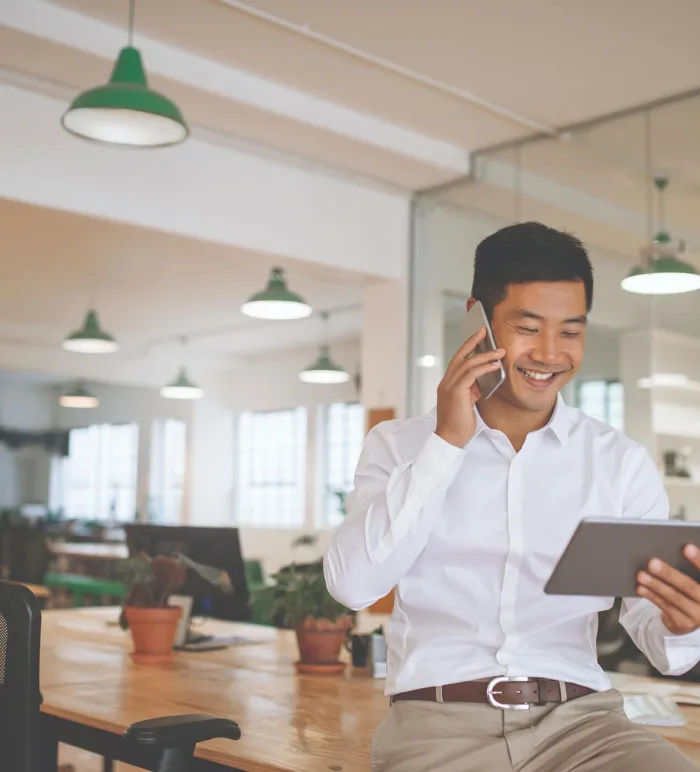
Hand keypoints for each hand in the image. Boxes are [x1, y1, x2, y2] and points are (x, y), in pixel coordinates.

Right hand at [435, 328, 504, 447]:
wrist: (450, 438)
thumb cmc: (459, 424)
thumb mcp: (467, 402)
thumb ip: (472, 389)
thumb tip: (483, 378)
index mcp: (448, 384)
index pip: (458, 361)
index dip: (468, 348)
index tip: (478, 338)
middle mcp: (446, 382)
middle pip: (459, 356)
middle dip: (472, 342)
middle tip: (484, 330)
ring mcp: (449, 386)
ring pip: (467, 364)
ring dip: (485, 355)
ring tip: (499, 351)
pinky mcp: (456, 392)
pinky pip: (471, 374)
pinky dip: (484, 368)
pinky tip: (494, 365)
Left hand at [637, 544, 699, 634]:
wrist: (694, 618)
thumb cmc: (694, 590)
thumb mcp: (697, 579)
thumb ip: (692, 569)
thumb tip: (679, 548)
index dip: (698, 560)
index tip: (687, 547)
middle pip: (689, 587)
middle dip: (670, 574)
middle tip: (652, 563)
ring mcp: (696, 615)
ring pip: (674, 598)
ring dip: (656, 585)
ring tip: (641, 575)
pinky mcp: (683, 623)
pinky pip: (665, 607)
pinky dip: (651, 596)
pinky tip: (641, 587)